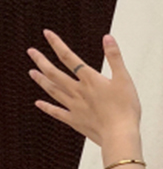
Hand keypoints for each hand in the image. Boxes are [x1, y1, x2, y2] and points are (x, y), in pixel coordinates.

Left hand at [27, 30, 140, 147]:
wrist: (119, 134)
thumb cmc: (125, 109)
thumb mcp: (124, 79)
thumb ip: (115, 58)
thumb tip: (107, 38)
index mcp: (90, 80)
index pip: (69, 58)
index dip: (57, 44)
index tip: (47, 34)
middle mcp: (78, 91)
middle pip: (55, 73)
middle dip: (42, 61)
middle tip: (31, 52)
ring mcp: (75, 106)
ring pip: (54, 90)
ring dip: (42, 80)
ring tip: (32, 72)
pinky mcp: (76, 121)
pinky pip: (57, 113)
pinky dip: (47, 107)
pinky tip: (38, 103)